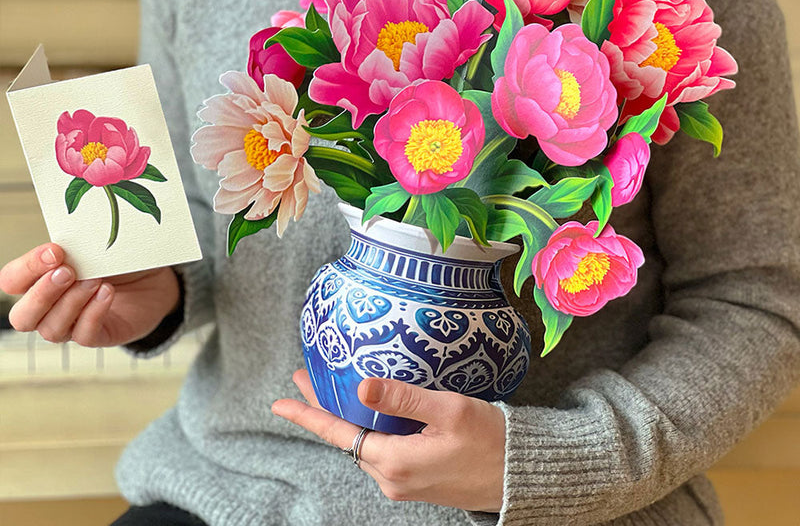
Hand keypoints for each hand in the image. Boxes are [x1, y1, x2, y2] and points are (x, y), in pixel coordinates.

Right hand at [0, 242, 180, 347]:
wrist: (154, 278)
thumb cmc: (119, 260)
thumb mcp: (97, 245)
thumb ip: (78, 243)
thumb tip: (71, 234)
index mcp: (40, 279)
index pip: (12, 280)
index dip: (27, 268)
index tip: (54, 251)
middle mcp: (49, 307)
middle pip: (22, 317)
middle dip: (42, 294)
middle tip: (67, 272)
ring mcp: (71, 325)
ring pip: (52, 329)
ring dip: (72, 302)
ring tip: (95, 280)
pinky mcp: (97, 336)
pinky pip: (84, 335)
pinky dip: (93, 313)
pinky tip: (107, 293)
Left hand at [272, 369, 505, 512]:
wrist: (520, 476)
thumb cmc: (490, 440)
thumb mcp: (448, 409)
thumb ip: (403, 397)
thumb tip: (360, 386)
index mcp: (394, 461)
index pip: (338, 433)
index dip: (308, 414)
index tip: (279, 400)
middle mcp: (392, 477)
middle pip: (346, 437)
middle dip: (324, 408)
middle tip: (306, 376)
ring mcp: (403, 482)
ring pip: (363, 444)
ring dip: (346, 417)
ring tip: (333, 386)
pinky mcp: (416, 480)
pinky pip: (382, 451)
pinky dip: (369, 427)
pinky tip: (371, 409)